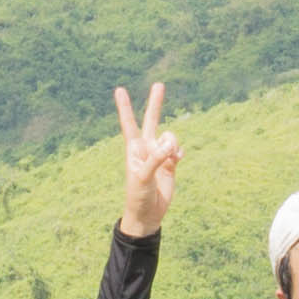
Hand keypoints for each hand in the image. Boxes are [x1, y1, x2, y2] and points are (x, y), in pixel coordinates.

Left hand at [112, 77, 181, 239]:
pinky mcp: (170, 164)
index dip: (125, 107)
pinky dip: (179, 152)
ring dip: (173, 143)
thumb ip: (156, 159)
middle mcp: (146, 148)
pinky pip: (178, 150)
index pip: (129, 124)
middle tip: (159, 84)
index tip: (120, 90)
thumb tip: (170, 144)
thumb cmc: (138, 195)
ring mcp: (159, 155)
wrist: (148, 213)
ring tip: (170, 158)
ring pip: (171, 137)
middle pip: (151, 121)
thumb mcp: (143, 177)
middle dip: (155, 103)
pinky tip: (177, 161)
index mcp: (134, 149)